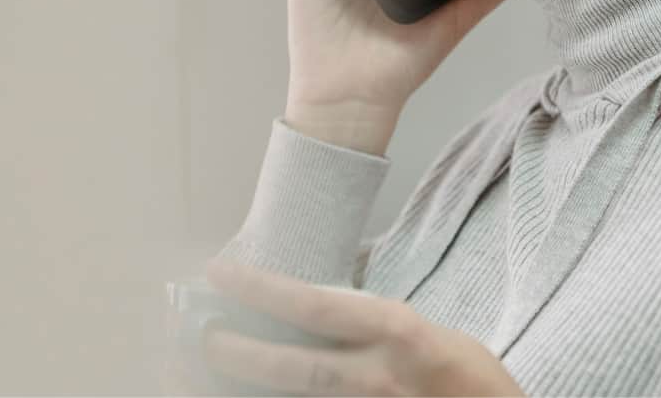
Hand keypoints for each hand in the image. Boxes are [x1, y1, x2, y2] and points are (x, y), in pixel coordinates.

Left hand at [197, 258, 523, 396]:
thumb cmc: (467, 379)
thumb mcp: (427, 331)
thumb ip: (370, 318)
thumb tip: (313, 297)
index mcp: (399, 334)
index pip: (316, 306)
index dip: (261, 290)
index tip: (220, 275)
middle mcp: (381, 378)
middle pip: (292, 367)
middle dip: (236, 353)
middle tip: (195, 336)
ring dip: (243, 390)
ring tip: (193, 376)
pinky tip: (241, 397)